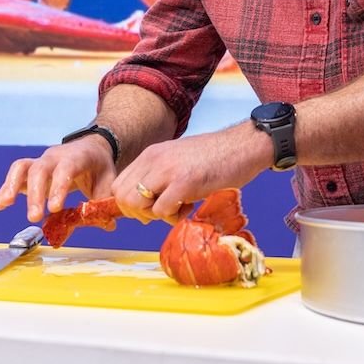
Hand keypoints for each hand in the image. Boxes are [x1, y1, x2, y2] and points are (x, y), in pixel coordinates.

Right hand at [0, 136, 115, 223]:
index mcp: (77, 157)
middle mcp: (56, 156)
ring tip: (4, 204)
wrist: (91, 149)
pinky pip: (16, 174)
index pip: (66, 169)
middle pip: (40, 169)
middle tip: (34, 217)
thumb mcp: (107, 182)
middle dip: (35, 194)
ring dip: (12, 185)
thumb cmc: (99, 168)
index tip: (55, 208)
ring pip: (23, 167)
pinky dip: (6, 188)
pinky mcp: (31, 169)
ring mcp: (41, 160)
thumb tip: (108, 225)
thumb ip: (104, 202)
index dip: (59, 187)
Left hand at [110, 124, 272, 223]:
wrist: (243, 146)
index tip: (151, 207)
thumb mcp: (177, 161)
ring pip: (137, 205)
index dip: (131, 204)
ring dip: (156, 216)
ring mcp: (168, 170)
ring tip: (177, 208)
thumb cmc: (215, 158)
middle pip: (123, 198)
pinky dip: (174, 218)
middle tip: (163, 211)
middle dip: (140, 213)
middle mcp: (154, 159)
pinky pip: (162, 211)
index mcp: (151, 154)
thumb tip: (143, 207)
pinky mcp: (185, 182)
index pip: (119, 186)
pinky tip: (190, 206)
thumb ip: (159, 177)